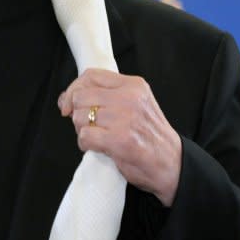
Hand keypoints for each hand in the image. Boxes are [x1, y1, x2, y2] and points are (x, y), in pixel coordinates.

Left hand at [58, 68, 181, 205]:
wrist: (173, 164)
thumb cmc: (150, 136)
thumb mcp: (137, 104)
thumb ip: (107, 95)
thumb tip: (66, 99)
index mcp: (133, 85)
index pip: (91, 75)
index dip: (73, 89)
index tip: (68, 104)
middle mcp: (129, 98)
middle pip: (80, 97)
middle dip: (77, 113)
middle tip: (89, 125)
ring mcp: (124, 118)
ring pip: (79, 117)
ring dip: (82, 130)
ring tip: (97, 137)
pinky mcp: (119, 140)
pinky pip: (84, 136)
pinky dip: (85, 144)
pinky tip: (96, 147)